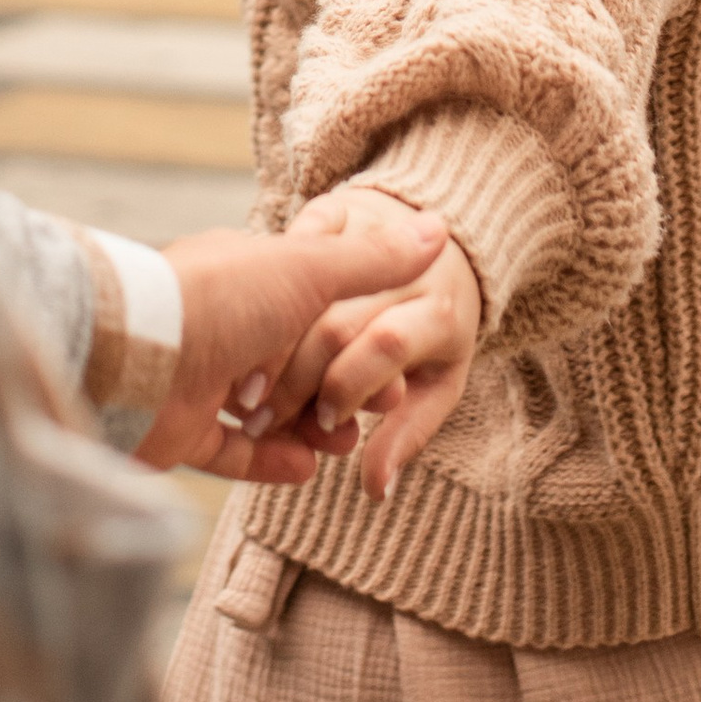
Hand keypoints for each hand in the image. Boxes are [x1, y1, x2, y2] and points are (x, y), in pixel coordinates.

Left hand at [143, 192, 446, 481]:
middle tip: (375, 410)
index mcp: (246, 276)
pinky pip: (232, 450)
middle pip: (291, 361)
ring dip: (308, 426)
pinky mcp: (179, 430)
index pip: (310, 305)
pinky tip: (307, 467)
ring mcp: (197, 378)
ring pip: (266, 408)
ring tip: (344, 443)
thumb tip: (437, 229)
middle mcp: (220, 325)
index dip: (351, 332)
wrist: (134, 356)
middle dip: (335, 386)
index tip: (390, 361)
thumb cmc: (222, 298)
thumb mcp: (308, 267)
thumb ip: (371, 259)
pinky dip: (270, 459)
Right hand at [244, 204, 483, 500]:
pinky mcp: (341, 211)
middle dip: (298, 377)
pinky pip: (299, 242)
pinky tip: (258, 330)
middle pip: (339, 321)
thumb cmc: (438, 334)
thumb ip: (406, 433)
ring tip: (254, 388)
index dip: (349, 385)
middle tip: (267, 417)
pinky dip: (274, 280)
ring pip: (307, 288)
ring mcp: (374, 235)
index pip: (389, 344)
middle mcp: (410, 271)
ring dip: (275, 341)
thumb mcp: (439, 384)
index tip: (325, 424)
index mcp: (443, 315)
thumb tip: (378, 490)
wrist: (445, 251)